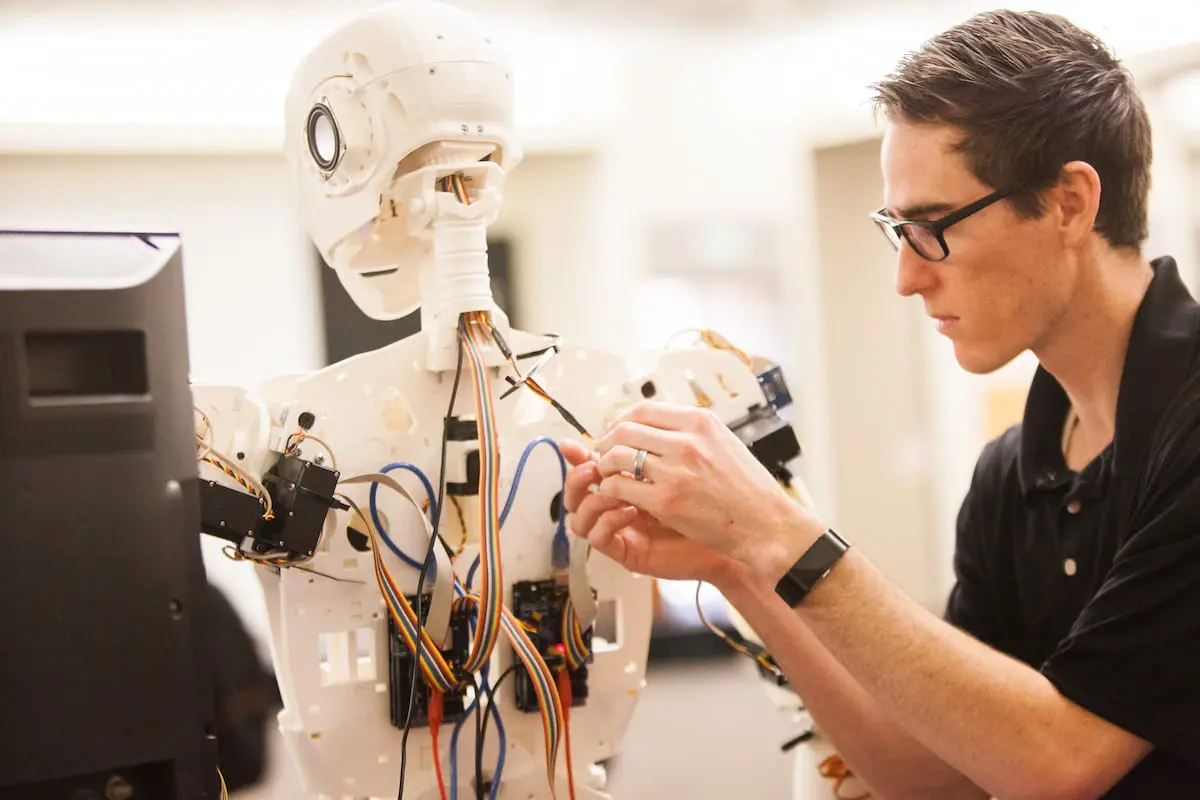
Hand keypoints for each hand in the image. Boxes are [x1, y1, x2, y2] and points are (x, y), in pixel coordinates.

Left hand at [590, 400, 824, 585]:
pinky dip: (611, 489)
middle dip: (608, 441)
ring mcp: (675, 471)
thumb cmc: (749, 490)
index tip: (616, 431)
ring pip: (618, 456)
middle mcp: (687, 441)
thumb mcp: (724, 443)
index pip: (645, 409)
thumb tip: (658, 428)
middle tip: (605, 454)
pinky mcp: (666, 501)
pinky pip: (620, 487)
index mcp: (701, 422)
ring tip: (608, 475)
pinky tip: (616, 495)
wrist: (766, 525)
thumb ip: (692, 432)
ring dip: (605, 465)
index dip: (621, 419)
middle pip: (625, 429)